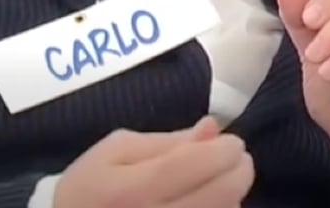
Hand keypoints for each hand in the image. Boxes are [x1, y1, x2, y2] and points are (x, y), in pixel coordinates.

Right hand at [54, 117, 253, 207]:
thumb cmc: (90, 186)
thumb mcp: (115, 150)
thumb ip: (166, 140)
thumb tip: (212, 128)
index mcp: (132, 188)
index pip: (194, 165)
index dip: (225, 150)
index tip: (231, 142)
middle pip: (221, 195)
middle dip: (240, 171)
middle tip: (236, 158)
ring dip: (233, 194)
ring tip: (219, 180)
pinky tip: (211, 201)